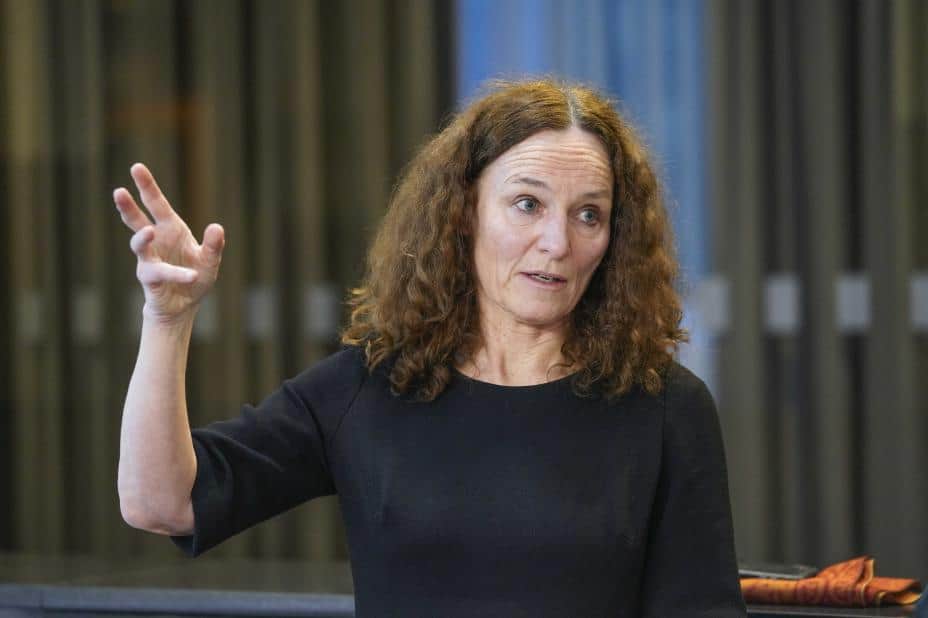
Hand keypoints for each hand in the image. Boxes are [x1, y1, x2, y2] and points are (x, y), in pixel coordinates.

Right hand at [114, 163, 224, 323]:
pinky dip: (177, 273)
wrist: (184, 306)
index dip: (147, 187)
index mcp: (171, 229)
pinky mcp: (150, 278)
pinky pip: (161, 273)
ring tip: (148, 231)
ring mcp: (149, 259)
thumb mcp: (210, 261)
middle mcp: (157, 240)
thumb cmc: (195, 277)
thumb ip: (214, 245)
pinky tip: (191, 274)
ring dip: (142, 238)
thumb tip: (216, 227)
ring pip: (138, 245)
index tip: (136, 167)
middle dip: (128, 205)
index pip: (157, 204)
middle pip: (138, 219)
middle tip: (118, 190)